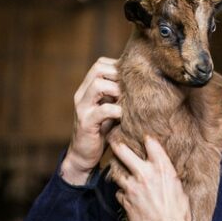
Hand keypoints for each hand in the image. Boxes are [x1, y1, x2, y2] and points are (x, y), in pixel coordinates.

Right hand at [60, 58, 120, 184]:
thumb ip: (116, 97)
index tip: (130, 79)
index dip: (116, 67)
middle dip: (117, 76)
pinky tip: (122, 117)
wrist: (84, 156)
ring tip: (124, 102)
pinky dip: (116, 111)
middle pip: (98, 69)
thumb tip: (139, 84)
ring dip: (116, 90)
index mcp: (86, 89)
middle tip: (129, 90)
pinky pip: (102, 110)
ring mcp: (82, 108)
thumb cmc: (101, 132)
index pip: (100, 64)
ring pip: (98, 85)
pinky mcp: (86, 123)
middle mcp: (81, 95)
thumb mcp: (109, 110)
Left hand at [111, 136, 192, 220]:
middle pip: (124, 152)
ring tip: (121, 174)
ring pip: (117, 173)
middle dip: (118, 146)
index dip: (146, 140)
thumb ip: (168, 176)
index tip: (144, 139)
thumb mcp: (179, 189)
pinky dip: (122, 194)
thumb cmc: (179, 213)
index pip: (150, 143)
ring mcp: (132, 187)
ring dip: (119, 173)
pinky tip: (128, 197)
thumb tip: (164, 172)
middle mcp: (145, 174)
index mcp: (162, 168)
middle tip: (115, 143)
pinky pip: (119, 193)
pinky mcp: (125, 200)